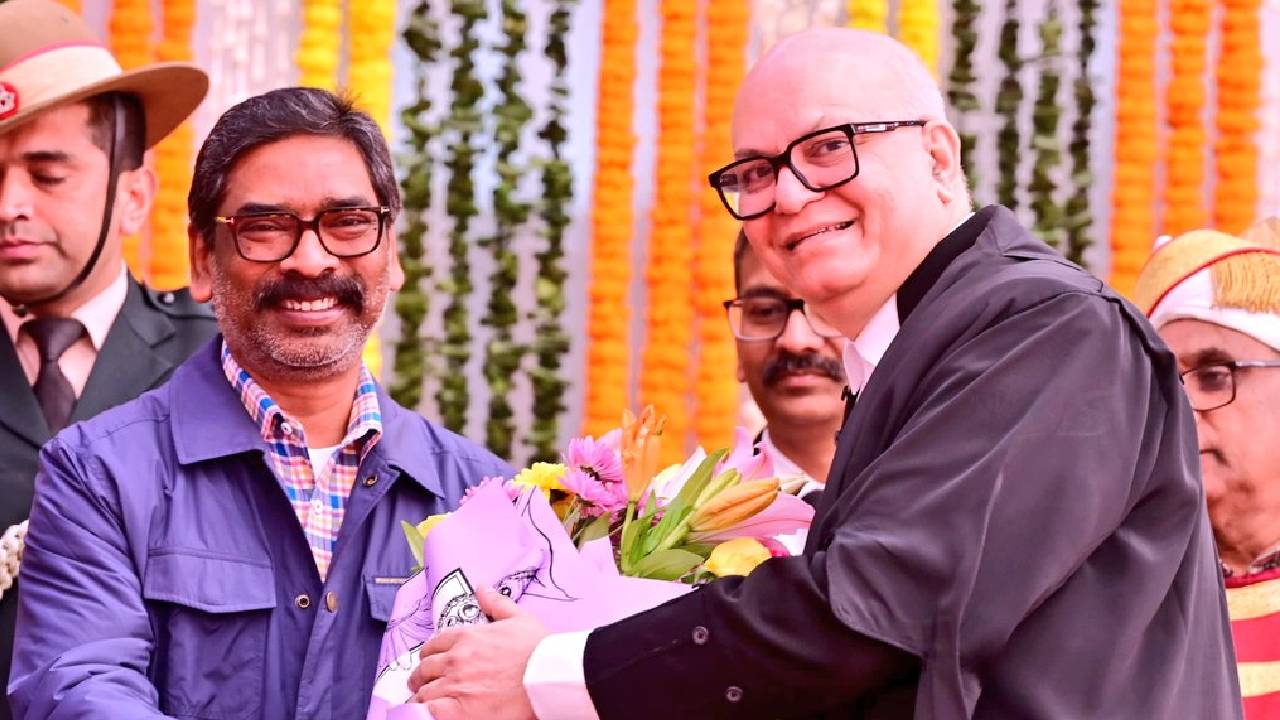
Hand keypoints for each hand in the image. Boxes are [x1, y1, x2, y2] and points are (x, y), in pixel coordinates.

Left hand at [408, 586, 549, 719]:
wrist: (547, 675)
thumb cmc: (537, 648)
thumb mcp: (518, 618)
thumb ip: (496, 603)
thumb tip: (482, 587)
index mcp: (466, 636)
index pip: (433, 645)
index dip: (429, 654)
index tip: (430, 662)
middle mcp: (456, 659)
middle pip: (424, 669)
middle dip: (421, 677)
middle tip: (421, 684)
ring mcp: (455, 684)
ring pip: (423, 692)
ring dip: (423, 696)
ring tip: (424, 702)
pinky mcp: (459, 710)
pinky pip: (428, 711)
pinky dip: (425, 712)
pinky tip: (429, 713)